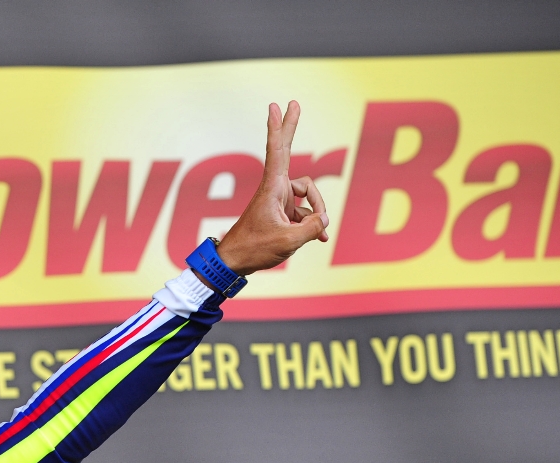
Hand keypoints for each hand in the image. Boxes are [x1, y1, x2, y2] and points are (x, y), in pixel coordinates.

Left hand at [215, 100, 328, 275]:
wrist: (234, 263)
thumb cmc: (255, 249)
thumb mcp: (289, 240)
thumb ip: (312, 228)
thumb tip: (324, 220)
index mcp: (272, 188)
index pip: (277, 151)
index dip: (279, 128)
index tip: (277, 106)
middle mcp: (276, 189)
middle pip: (287, 153)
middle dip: (291, 128)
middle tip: (293, 102)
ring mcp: (279, 201)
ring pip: (308, 196)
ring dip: (316, 214)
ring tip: (318, 235)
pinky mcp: (282, 213)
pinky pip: (304, 213)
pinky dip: (312, 225)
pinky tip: (320, 239)